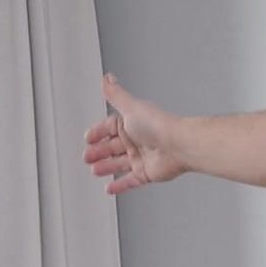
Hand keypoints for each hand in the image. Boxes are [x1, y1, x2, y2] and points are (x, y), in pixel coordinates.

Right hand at [83, 73, 188, 194]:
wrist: (178, 145)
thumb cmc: (158, 126)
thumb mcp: (130, 107)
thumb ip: (115, 94)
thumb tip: (107, 79)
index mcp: (131, 123)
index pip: (109, 128)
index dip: (97, 133)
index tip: (88, 138)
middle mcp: (136, 140)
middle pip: (112, 147)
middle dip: (98, 152)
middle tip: (88, 156)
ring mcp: (141, 157)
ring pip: (119, 164)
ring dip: (106, 167)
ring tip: (95, 170)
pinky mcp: (147, 173)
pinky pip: (130, 181)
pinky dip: (120, 185)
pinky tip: (110, 188)